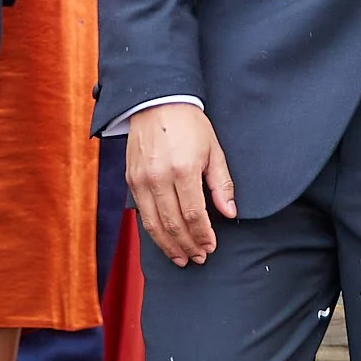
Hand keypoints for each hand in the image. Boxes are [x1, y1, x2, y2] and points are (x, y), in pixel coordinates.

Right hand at [127, 103, 234, 266]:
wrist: (156, 102)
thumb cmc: (189, 124)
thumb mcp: (213, 150)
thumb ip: (221, 184)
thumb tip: (230, 213)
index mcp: (183, 170)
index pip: (194, 215)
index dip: (203, 235)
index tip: (212, 247)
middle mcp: (158, 178)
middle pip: (173, 225)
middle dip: (188, 246)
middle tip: (199, 258)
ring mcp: (141, 181)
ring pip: (153, 225)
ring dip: (169, 246)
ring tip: (182, 258)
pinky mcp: (131, 181)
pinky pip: (141, 215)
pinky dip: (153, 233)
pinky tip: (165, 241)